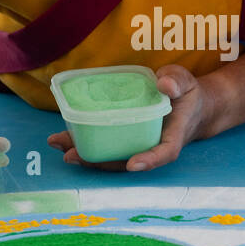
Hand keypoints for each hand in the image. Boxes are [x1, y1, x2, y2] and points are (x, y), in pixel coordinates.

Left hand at [46, 64, 214, 171]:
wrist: (186, 106)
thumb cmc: (186, 93)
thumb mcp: (185, 82)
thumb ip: (176, 81)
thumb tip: (163, 83)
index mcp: (173, 135)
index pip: (165, 152)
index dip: (149, 160)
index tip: (133, 164)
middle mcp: (151, 146)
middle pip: (127, 161)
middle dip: (99, 162)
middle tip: (72, 155)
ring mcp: (136, 145)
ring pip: (112, 156)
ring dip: (85, 154)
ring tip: (58, 144)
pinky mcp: (123, 139)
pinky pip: (105, 145)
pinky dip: (85, 142)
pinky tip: (62, 137)